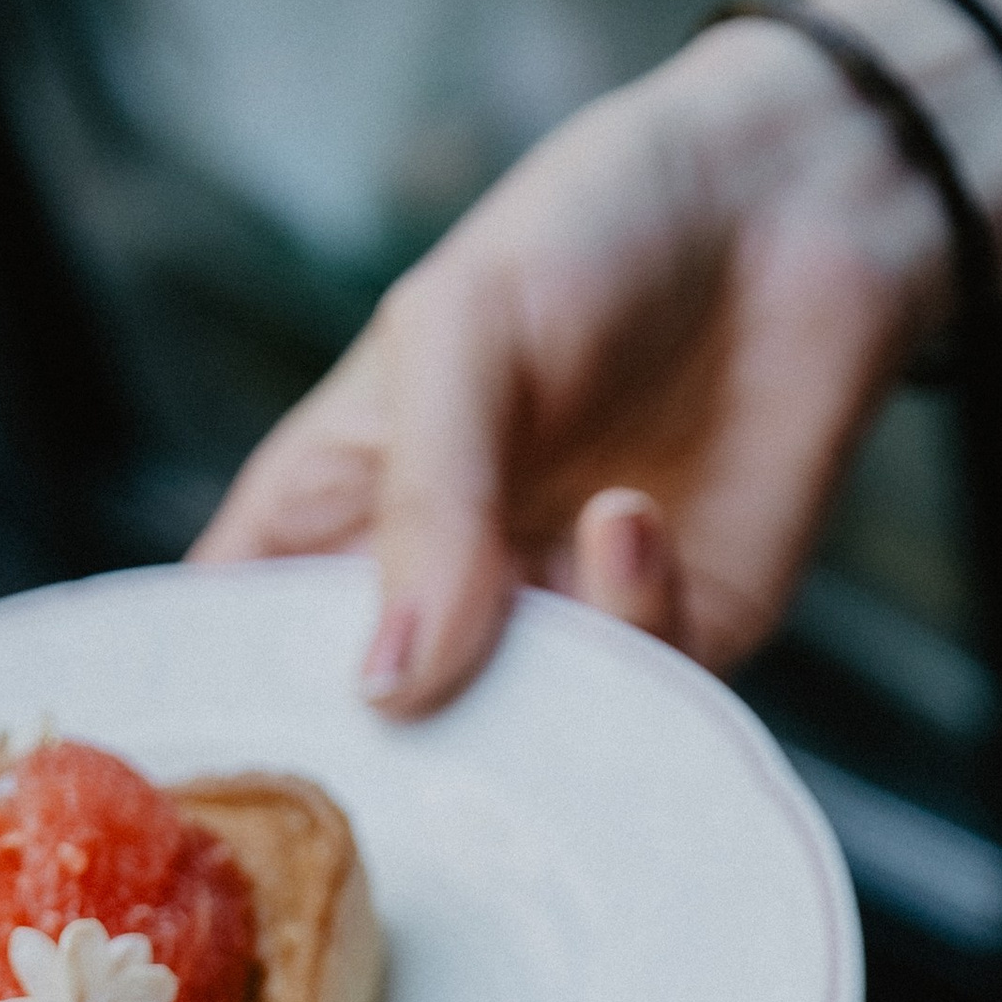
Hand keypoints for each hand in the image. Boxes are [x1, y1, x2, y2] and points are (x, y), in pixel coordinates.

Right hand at [192, 2, 983, 711]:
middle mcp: (441, 602)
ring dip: (527, 707)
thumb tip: (389, 688)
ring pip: (517, 757)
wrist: (792, 208)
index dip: (222, 726)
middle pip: (375, 749)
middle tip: (394, 780)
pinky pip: (641, 718)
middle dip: (386, 776)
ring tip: (540, 568)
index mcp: (335, 519)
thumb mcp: (460, 331)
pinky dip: (630, 632)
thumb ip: (421, 503)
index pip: (237, 649)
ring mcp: (557, 641)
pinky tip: (631, 516)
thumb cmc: (591, 236)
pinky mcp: (678, 658)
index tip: (210, 794)